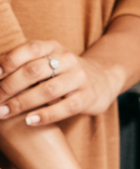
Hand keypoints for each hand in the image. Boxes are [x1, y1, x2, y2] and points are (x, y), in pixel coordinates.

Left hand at [0, 40, 117, 126]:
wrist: (102, 80)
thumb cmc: (64, 73)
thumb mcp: (49, 61)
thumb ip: (27, 64)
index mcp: (53, 47)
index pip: (29, 49)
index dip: (9, 61)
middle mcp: (67, 60)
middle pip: (34, 71)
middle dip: (10, 86)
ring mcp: (79, 78)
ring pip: (47, 90)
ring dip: (22, 103)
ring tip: (4, 112)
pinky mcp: (87, 97)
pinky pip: (65, 107)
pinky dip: (45, 115)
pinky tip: (30, 121)